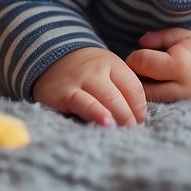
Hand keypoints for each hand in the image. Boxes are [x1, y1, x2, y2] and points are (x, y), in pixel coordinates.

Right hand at [32, 47, 146, 126]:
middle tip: (133, 131)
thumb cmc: (86, 72)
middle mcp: (97, 70)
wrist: (50, 58)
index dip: (140, 108)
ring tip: (126, 130)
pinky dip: (96, 114)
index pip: (134, 87)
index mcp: (113, 64)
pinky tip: (105, 123)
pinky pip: (83, 104)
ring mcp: (80, 80)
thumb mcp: (105, 71)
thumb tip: (137, 118)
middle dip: (130, 116)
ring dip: (119, 116)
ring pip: (106, 99)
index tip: (140, 121)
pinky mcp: (63, 93)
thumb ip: (120, 90)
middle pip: (120, 95)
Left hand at [125, 28, 190, 110]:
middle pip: (138, 86)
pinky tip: (155, 89)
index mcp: (179, 64)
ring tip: (146, 78)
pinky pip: (156, 107)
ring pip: (145, 100)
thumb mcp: (186, 36)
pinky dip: (150, 98)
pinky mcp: (178, 112)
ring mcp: (178, 103)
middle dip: (133, 76)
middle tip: (138, 69)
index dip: (134, 57)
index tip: (139, 55)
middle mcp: (177, 87)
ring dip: (140, 89)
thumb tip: (139, 43)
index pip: (140, 63)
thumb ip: (160, 37)